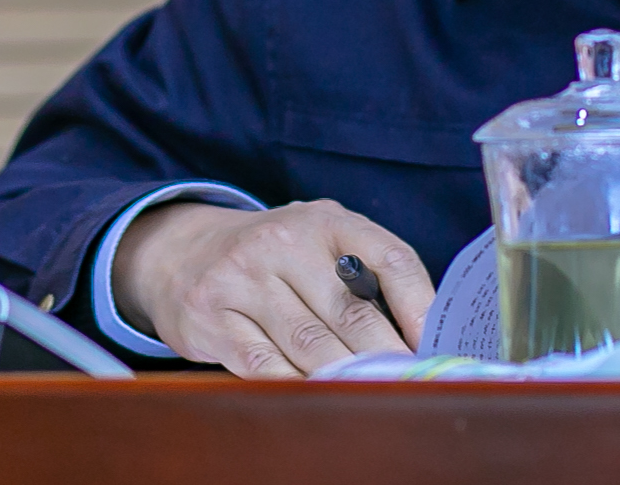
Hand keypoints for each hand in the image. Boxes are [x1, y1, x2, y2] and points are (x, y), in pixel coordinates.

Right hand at [112, 199, 435, 376]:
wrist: (181, 252)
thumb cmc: (274, 257)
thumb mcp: (319, 242)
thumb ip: (365, 275)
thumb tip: (422, 335)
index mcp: (327, 221)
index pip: (390, 257)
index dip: (421, 305)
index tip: (438, 344)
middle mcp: (284, 241)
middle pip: (351, 312)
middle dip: (387, 356)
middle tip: (412, 385)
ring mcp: (244, 278)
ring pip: (310, 343)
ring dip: (346, 377)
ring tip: (375, 397)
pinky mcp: (213, 317)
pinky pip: (264, 363)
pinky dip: (296, 384)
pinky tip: (317, 397)